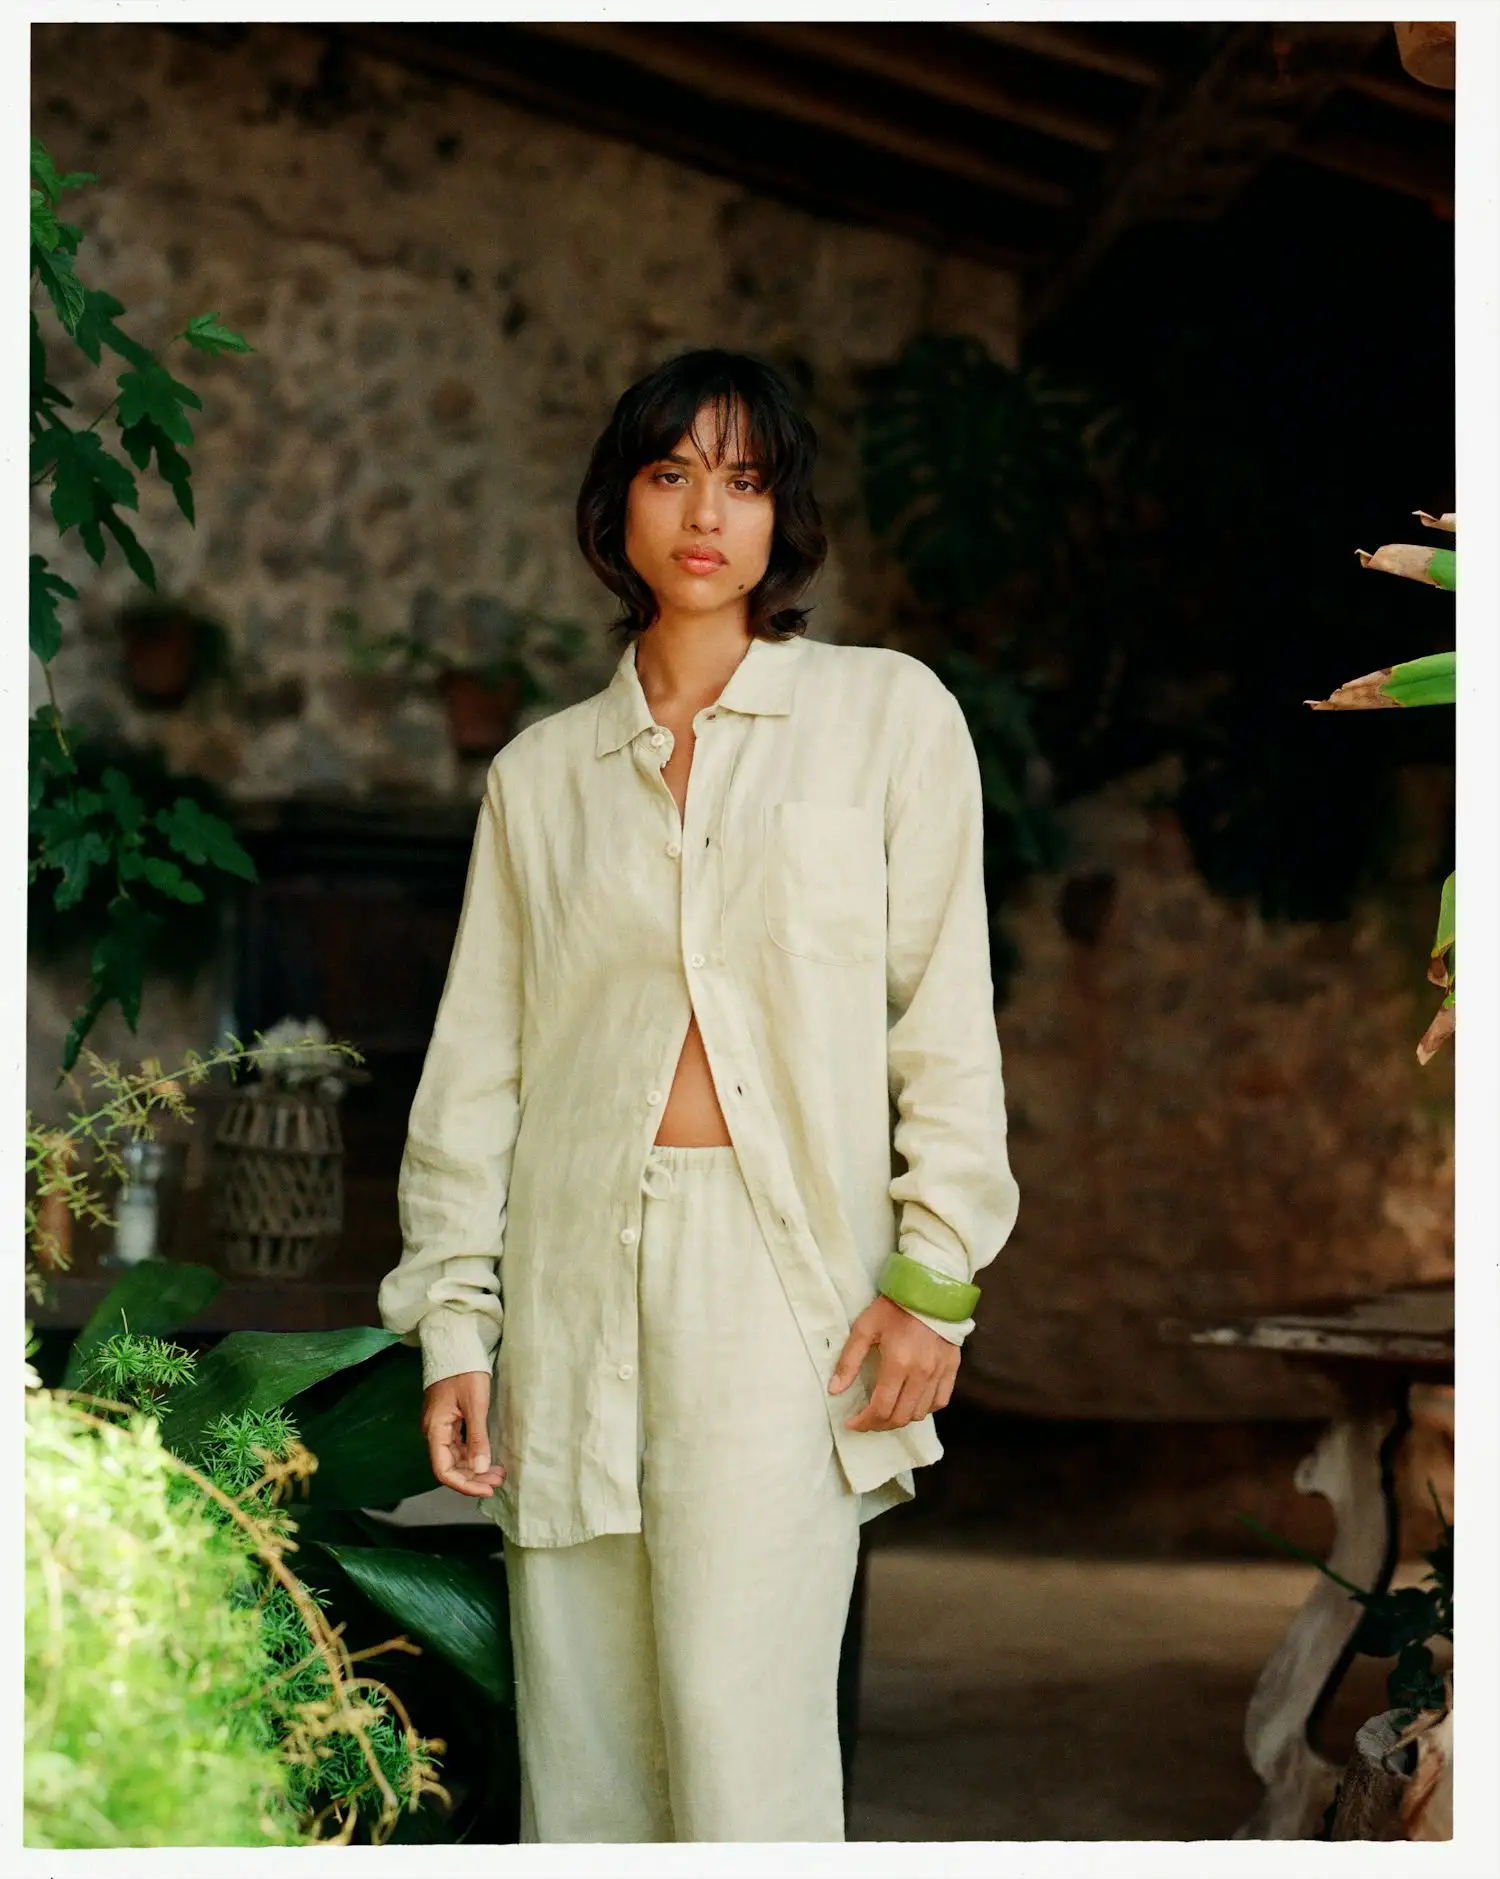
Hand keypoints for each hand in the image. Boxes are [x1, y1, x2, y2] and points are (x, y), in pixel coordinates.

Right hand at [420, 1370, 505, 1497]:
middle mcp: (434, 1432)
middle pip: (450, 1466)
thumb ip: (477, 1438)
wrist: (456, 1345)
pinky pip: (458, 1446)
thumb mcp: (475, 1404)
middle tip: (499, 1480)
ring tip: (498, 1473)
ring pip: (455, 1458)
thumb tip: (480, 1469)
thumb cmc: (465, 1371)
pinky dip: (473, 1455)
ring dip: (475, 1468)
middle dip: (474, 1478)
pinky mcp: (448, 1420)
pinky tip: (487, 1458)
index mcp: (435, 1430)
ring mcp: (440, 1426)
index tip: (487, 1488)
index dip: (464, 1485)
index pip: (443, 1470)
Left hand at [828, 1295, 960, 1432]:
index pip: (881, 1408)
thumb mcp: (865, 1328)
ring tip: (886, 1412)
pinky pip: (940, 1402)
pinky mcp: (951, 1368)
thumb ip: (849, 1360)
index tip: (851, 1422)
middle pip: (900, 1417)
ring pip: (919, 1413)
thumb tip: (835, 1389)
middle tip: (866, 1420)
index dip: (864, 1422)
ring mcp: (938, 1373)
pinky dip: (924, 1409)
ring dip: (900, 1419)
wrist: (930, 1288)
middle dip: (879, 1424)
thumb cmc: (894, 1307)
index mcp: (898, 1363)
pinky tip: (911, 1402)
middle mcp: (921, 1373)